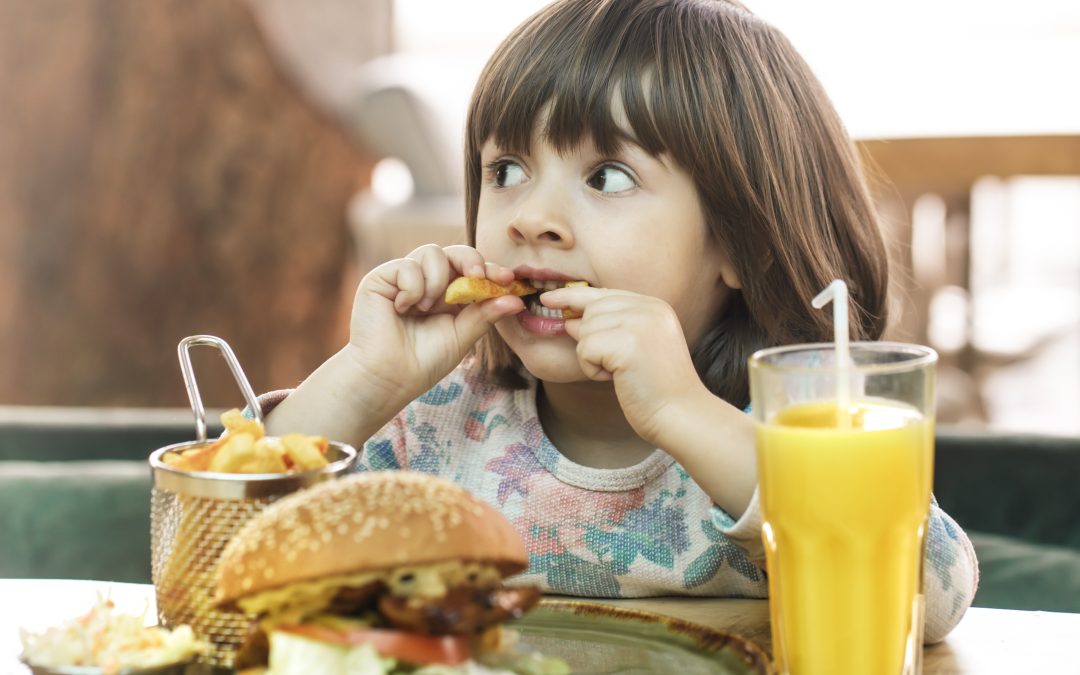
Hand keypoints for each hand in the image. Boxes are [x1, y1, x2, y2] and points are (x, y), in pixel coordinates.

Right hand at [347, 244, 524, 406]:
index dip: (490, 270)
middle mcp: (428, 282)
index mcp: (449, 295)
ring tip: (427, 308)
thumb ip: (486, 314)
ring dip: (437, 280)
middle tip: (476, 276)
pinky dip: (412, 288)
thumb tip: (516, 299)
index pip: (472, 270)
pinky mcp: (381, 278)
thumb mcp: (462, 336)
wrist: (388, 377)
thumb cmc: (424, 362)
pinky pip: (407, 266)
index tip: (507, 279)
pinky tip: (403, 309)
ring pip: (431, 252)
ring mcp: (404, 278)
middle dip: (471, 260)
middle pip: (455, 252)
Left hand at [540, 286, 709, 445]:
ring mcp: (639, 323)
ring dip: (593, 358)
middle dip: (590, 340)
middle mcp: (648, 308)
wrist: (680, 414)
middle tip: (613, 365)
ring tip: (621, 373)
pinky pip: (585, 349)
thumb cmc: (656, 389)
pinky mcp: (626, 343)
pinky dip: (592, 369)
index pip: (604, 293)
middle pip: (591, 310)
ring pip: (585, 330)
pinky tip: (616, 379)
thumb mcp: (635, 348)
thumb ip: (609, 328)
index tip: (549, 298)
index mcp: (653, 306)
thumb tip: (569, 321)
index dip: (573, 296)